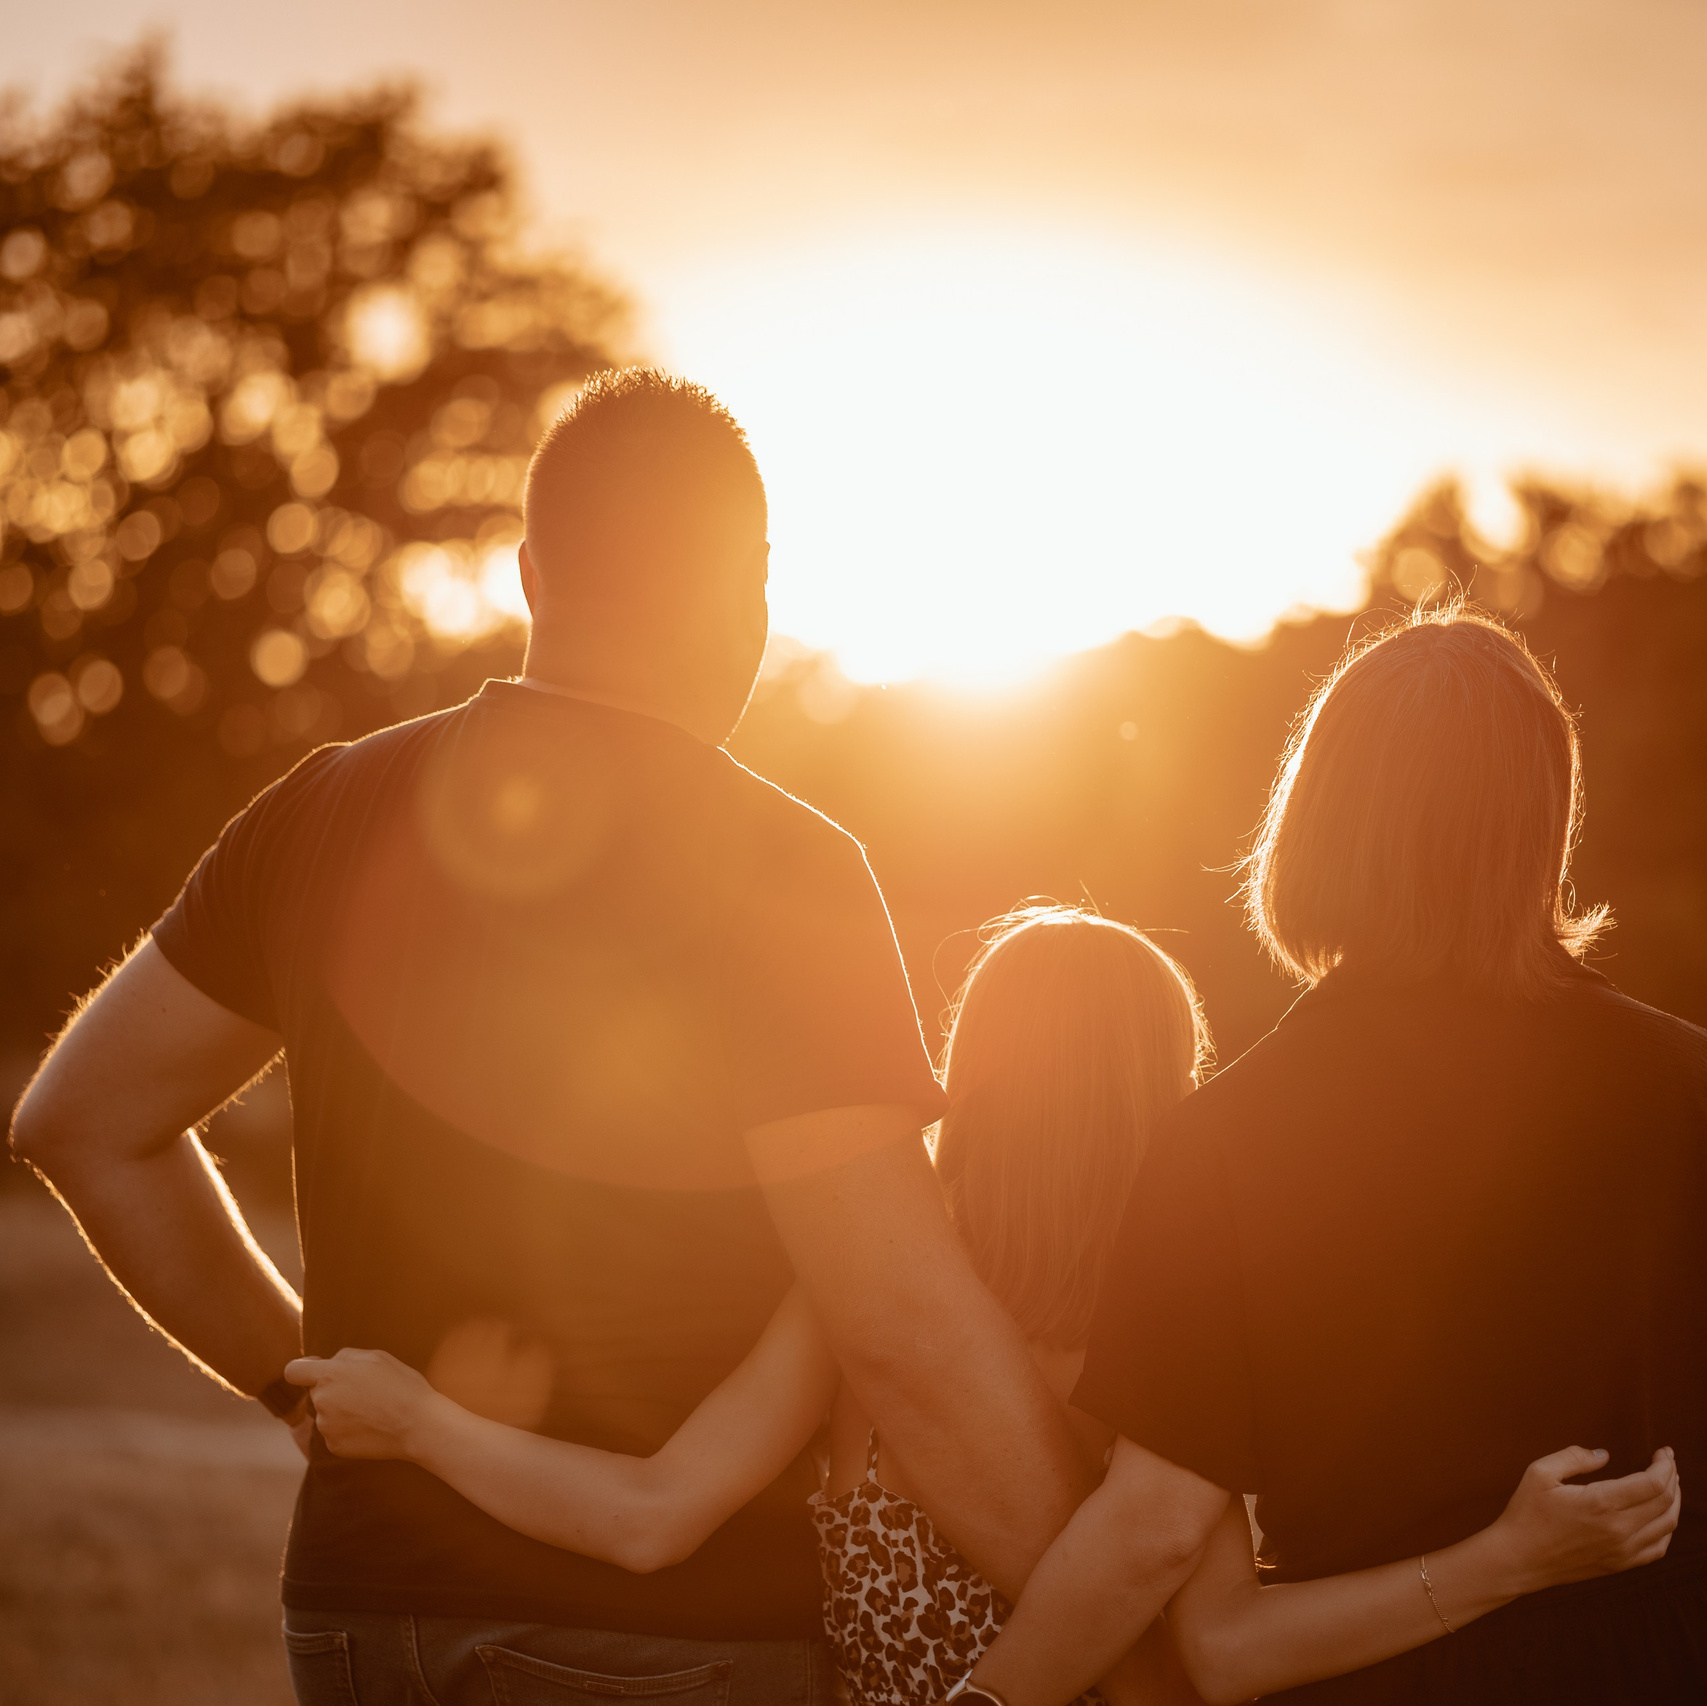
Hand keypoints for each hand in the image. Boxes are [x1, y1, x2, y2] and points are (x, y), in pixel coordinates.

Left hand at [284, 1347, 442, 1459]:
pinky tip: (370, 1427)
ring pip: (325, 1414)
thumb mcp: (377, 1357)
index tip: (318, 1373)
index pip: (293, 1371)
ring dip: (340, 1412)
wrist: (418, 1425)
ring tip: (371, 1411)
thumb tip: (328, 1362)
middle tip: (363, 1393)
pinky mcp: (333, 1446)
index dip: (303, 1371)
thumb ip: (345, 1356)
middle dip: (332, 1391)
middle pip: (315, 1393)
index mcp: (330, 1374)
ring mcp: (326, 1426)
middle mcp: (322, 1400)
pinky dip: (347, 1430)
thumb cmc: (401, 1386)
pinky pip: (334, 1433)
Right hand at [1486, 1445, 1679, 1594]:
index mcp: (1601, 1504)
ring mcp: (1623, 1551)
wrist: (1518, 1559)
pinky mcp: (1621, 1564)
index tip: (1664, 1451)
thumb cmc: (1526, 1513)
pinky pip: (1659, 1547)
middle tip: (1667, 1461)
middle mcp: (1619, 1530)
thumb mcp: (1540, 1473)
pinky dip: (1667, 1527)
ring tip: (1669, 1483)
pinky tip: (1660, 1515)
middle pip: (1665, 1502)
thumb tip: (1604, 1454)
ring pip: (1667, 1525)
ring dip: (1674, 1501)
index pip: (1653, 1484)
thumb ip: (1574, 1457)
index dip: (1665, 1465)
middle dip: (1672, 1477)